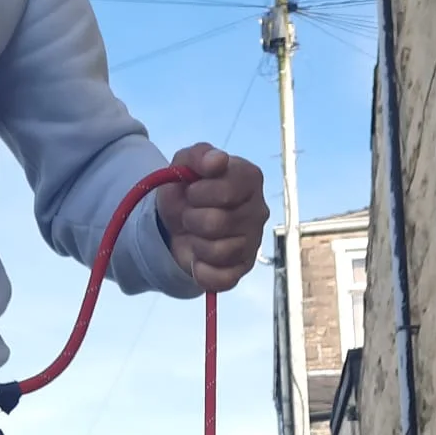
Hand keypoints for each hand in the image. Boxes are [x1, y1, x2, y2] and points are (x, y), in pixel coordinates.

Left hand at [157, 144, 268, 293]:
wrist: (176, 222)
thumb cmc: (187, 189)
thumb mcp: (184, 163)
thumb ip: (199, 155)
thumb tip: (218, 161)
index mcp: (250, 178)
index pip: (226, 192)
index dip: (198, 193)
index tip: (191, 191)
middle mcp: (259, 210)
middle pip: (217, 224)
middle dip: (191, 219)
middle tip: (190, 215)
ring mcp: (253, 242)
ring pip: (218, 252)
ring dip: (195, 244)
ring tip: (195, 234)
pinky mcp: (243, 269)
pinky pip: (222, 279)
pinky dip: (202, 272)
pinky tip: (198, 260)